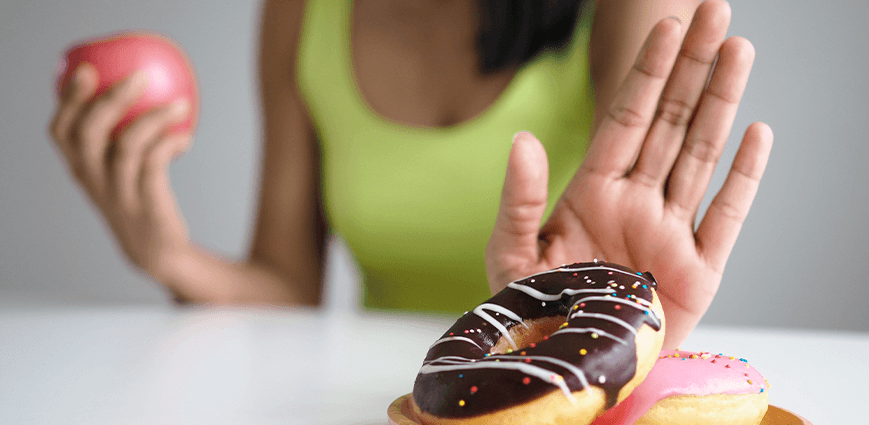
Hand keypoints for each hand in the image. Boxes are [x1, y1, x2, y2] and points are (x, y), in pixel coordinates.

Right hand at [48, 62, 193, 281]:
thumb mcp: (121, 171)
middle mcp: (94, 180)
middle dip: (110, 97)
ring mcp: (119, 193)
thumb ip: (119, 138)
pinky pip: (156, 164)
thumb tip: (142, 91)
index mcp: (82, 169)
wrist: (157, 252)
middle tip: (139, 76)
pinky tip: (186, 137)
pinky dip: (171, 144)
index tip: (86, 69)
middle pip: (88, 132)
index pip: (61, 131)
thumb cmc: (141, 199)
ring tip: (181, 104)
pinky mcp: (147, 204)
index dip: (69, 99)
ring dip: (155, 118)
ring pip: (127, 145)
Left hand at [485, 0, 772, 348]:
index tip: (667, 27)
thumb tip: (523, 140)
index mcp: (593, 192)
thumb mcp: (511, 254)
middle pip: (671, 122)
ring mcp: (670, 232)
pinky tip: (757, 133)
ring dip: (721, 103)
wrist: (567, 366)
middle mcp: (636, 202)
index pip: (626, 118)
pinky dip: (744, 177)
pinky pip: (726, 216)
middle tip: (716, 14)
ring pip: (701, 154)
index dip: (647, 72)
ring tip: (739, 51)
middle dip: (693, 68)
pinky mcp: (698, 270)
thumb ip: (519, 199)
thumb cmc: (535, 312)